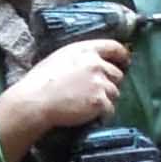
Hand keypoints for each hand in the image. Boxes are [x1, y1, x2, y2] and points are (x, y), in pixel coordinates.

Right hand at [9, 39, 130, 130]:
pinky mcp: (99, 101)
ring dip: (105, 99)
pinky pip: (109, 109)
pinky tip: (88, 114)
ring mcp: (99, 83)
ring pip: (115, 93)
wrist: (35, 101)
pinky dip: (102, 114)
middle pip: (117, 74)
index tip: (125, 62)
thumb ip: (80, 59)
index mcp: (85, 50)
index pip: (114, 47)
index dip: (122, 55)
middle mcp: (95, 64)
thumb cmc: (40, 81)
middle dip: (110, 83)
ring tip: (88, 105)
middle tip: (97, 92)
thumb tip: (93, 64)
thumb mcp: (60, 58)